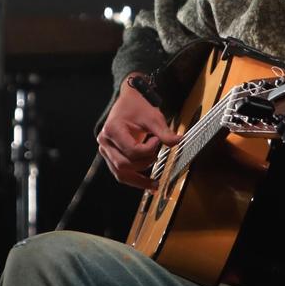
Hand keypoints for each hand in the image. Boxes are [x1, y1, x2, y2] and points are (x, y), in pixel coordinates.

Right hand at [96, 77, 183, 192]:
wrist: (129, 100)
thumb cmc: (138, 106)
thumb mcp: (153, 117)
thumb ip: (164, 132)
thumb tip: (179, 142)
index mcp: (112, 130)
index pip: (131, 150)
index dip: (148, 150)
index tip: (157, 140)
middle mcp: (105, 142)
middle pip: (123, 165)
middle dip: (144, 164)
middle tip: (157, 156)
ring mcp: (106, 150)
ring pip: (120, 173)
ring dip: (138, 181)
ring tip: (155, 185)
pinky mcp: (111, 156)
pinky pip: (121, 172)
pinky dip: (134, 179)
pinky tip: (147, 184)